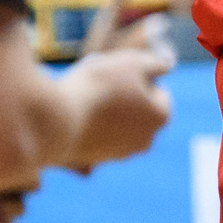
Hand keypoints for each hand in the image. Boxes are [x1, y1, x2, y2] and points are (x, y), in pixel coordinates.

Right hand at [62, 47, 172, 169]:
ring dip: (106, 110)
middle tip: (100, 82)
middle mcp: (145, 141)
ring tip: (84, 96)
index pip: (158, 90)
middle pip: (138, 109)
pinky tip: (74, 112)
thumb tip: (167, 66)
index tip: (117, 73)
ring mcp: (119, 154)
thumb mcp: (132, 62)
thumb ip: (156, 63)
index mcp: (160, 117)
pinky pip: (96, 135)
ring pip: (117, 122)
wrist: (55, 120)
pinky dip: (89, 124)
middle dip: (124, 95)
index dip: (138, 77)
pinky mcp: (95, 160)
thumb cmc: (98, 86)